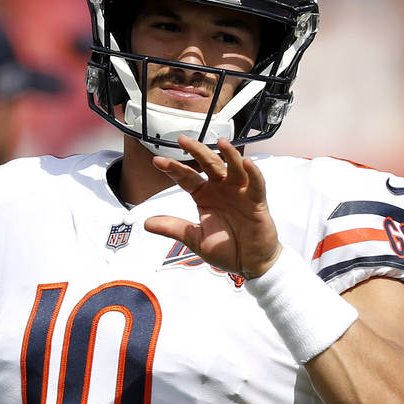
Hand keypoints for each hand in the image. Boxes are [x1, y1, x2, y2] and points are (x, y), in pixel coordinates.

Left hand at [144, 135, 281, 279]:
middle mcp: (221, 189)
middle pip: (209, 164)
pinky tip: (247, 162)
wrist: (249, 263)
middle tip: (183, 140)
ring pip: (233, 168)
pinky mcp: (256, 202)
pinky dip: (253, 173)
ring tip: (220, 142)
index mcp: (205, 195)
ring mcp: (240, 193)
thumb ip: (173, 228)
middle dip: (197, 151)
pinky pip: (256, 184)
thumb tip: (146, 223)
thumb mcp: (195, 238)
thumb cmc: (226, 248)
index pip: (187, 177)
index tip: (158, 161)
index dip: (173, 169)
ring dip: (228, 154)